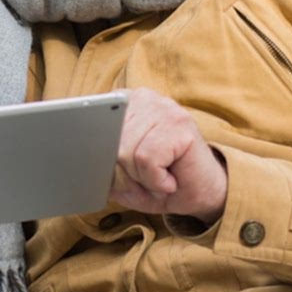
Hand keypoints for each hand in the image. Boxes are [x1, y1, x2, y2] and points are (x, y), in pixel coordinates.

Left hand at [109, 87, 228, 221]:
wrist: (205, 193)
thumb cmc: (163, 181)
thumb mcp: (124, 177)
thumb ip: (103, 166)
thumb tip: (86, 162)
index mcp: (127, 103)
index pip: (96, 123)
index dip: (100, 150)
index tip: (110, 161)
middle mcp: (144, 98)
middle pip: (111, 141)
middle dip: (126, 170)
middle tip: (148, 175)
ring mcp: (164, 108)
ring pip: (127, 151)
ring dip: (142, 176)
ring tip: (160, 176)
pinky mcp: (179, 125)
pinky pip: (146, 158)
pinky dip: (155, 179)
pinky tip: (169, 179)